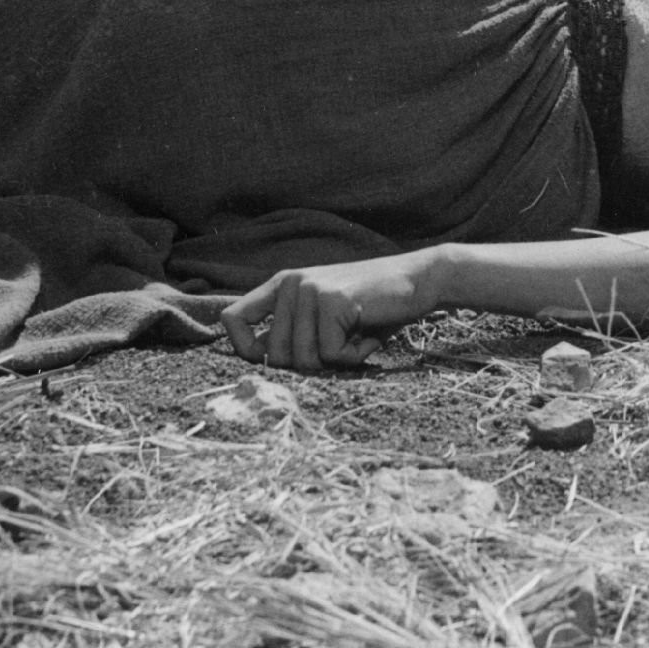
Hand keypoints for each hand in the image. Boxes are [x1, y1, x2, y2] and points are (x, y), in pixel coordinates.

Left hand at [222, 251, 437, 371]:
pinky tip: (367, 333)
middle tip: (340, 342)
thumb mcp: (323, 319)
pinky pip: (331, 355)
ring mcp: (309, 289)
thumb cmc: (371, 308)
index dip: (245, 350)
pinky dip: (353, 356)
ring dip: (336, 361)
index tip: (271, 360)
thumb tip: (260, 366)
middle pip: (275, 356)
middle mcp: (290, 283)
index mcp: (281, 285)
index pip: (232, 319)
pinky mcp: (331, 300)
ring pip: (303, 360)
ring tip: (356, 334)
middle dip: (311, 364)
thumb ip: (293, 334)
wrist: (416, 281)